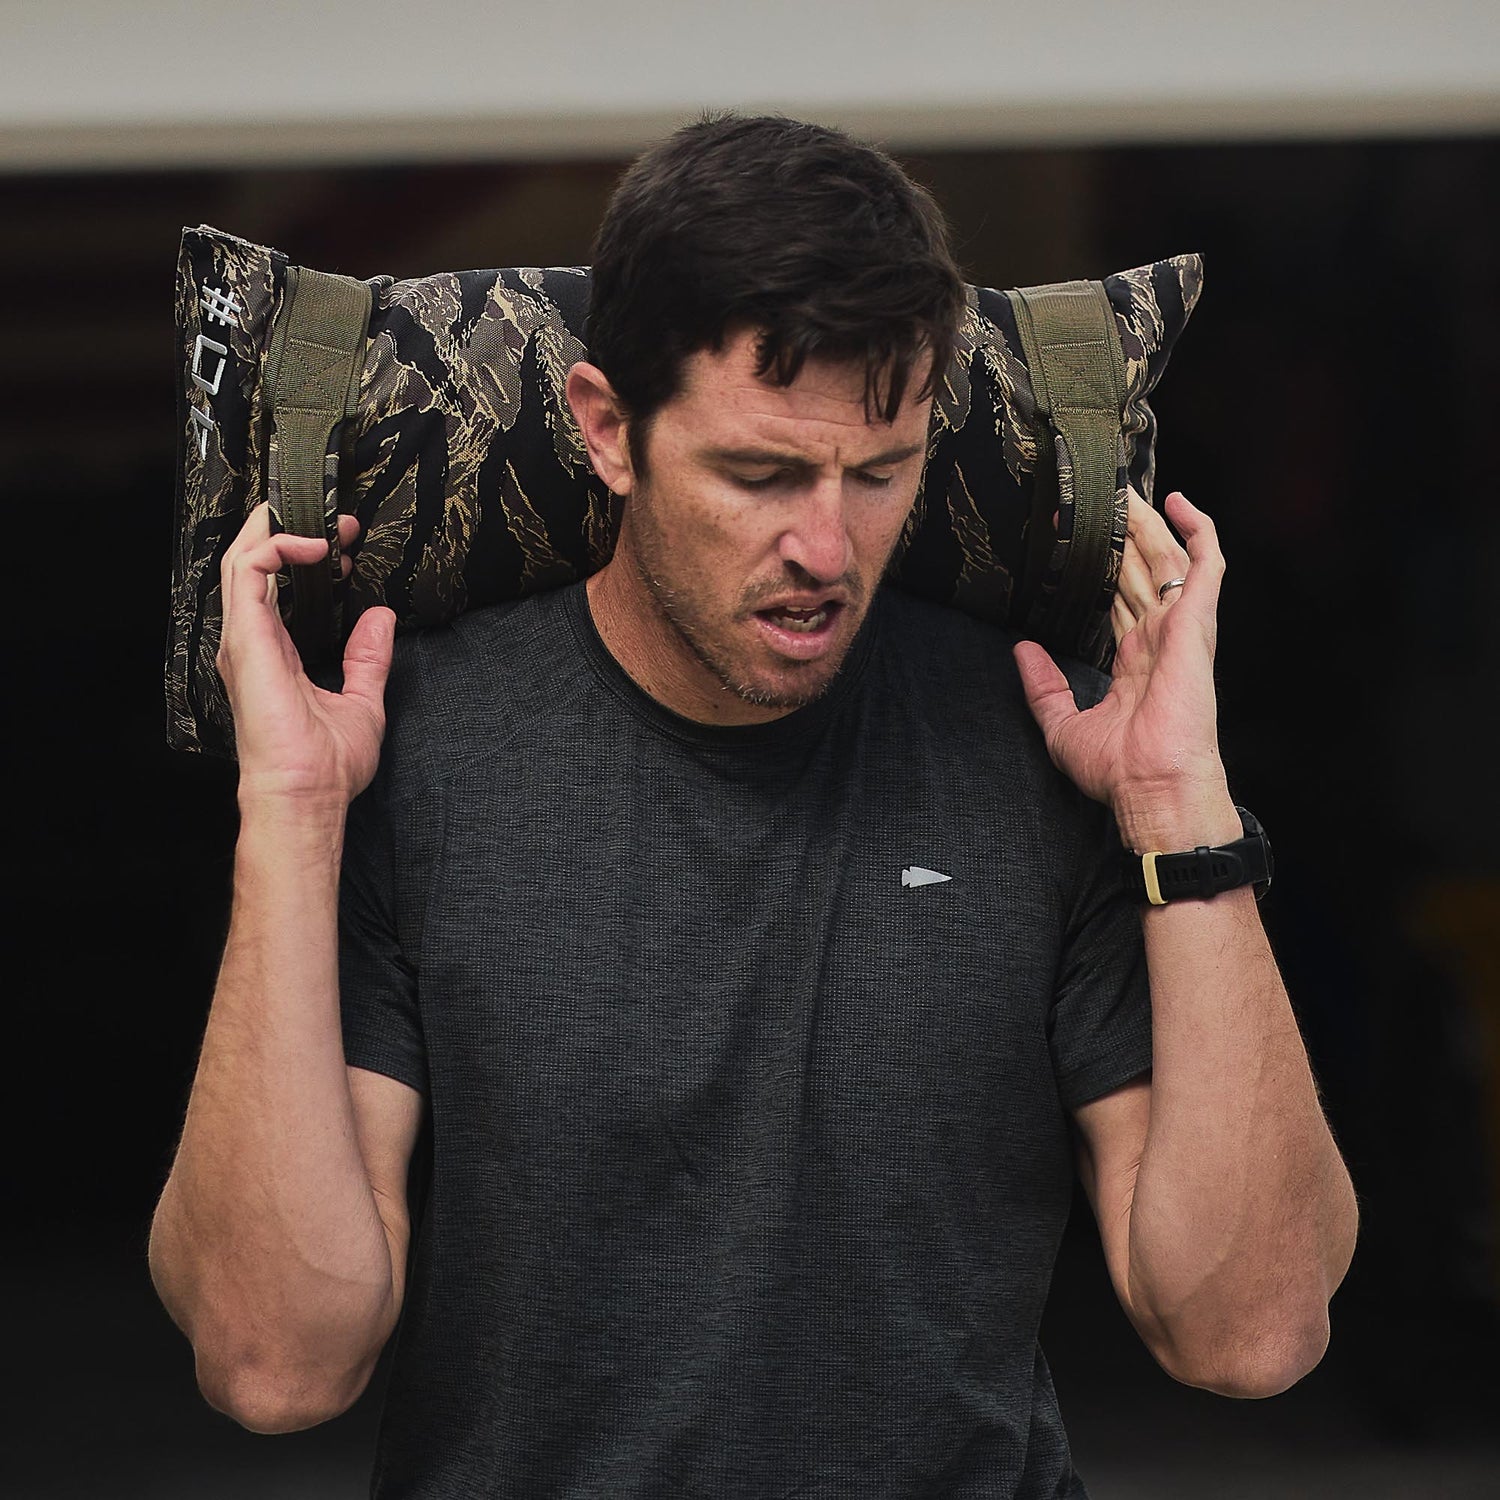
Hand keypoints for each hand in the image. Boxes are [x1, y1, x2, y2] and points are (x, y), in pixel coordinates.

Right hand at [216, 503, 395, 809]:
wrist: (306, 794)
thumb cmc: (326, 765)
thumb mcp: (361, 701)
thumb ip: (367, 658)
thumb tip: (380, 618)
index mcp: (272, 654)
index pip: (273, 587)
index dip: (301, 556)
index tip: (343, 547)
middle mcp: (251, 642)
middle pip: (250, 565)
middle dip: (289, 531)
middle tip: (336, 521)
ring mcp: (244, 639)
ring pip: (241, 560)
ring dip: (279, 530)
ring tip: (324, 521)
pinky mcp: (246, 638)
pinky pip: (248, 573)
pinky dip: (276, 547)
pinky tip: (314, 545)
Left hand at [1014, 490, 1238, 850]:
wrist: (1152, 787)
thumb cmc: (1118, 770)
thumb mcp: (1062, 725)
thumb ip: (1043, 686)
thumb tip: (1022, 650)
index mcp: (1136, 662)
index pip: (1119, 600)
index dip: (1102, 568)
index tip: (1080, 540)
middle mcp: (1161, 640)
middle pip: (1141, 572)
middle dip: (1124, 535)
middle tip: (1103, 498)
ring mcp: (1181, 629)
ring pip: (1166, 559)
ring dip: (1149, 523)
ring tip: (1127, 489)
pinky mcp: (1196, 622)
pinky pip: (1206, 564)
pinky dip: (1198, 529)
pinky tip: (1178, 501)